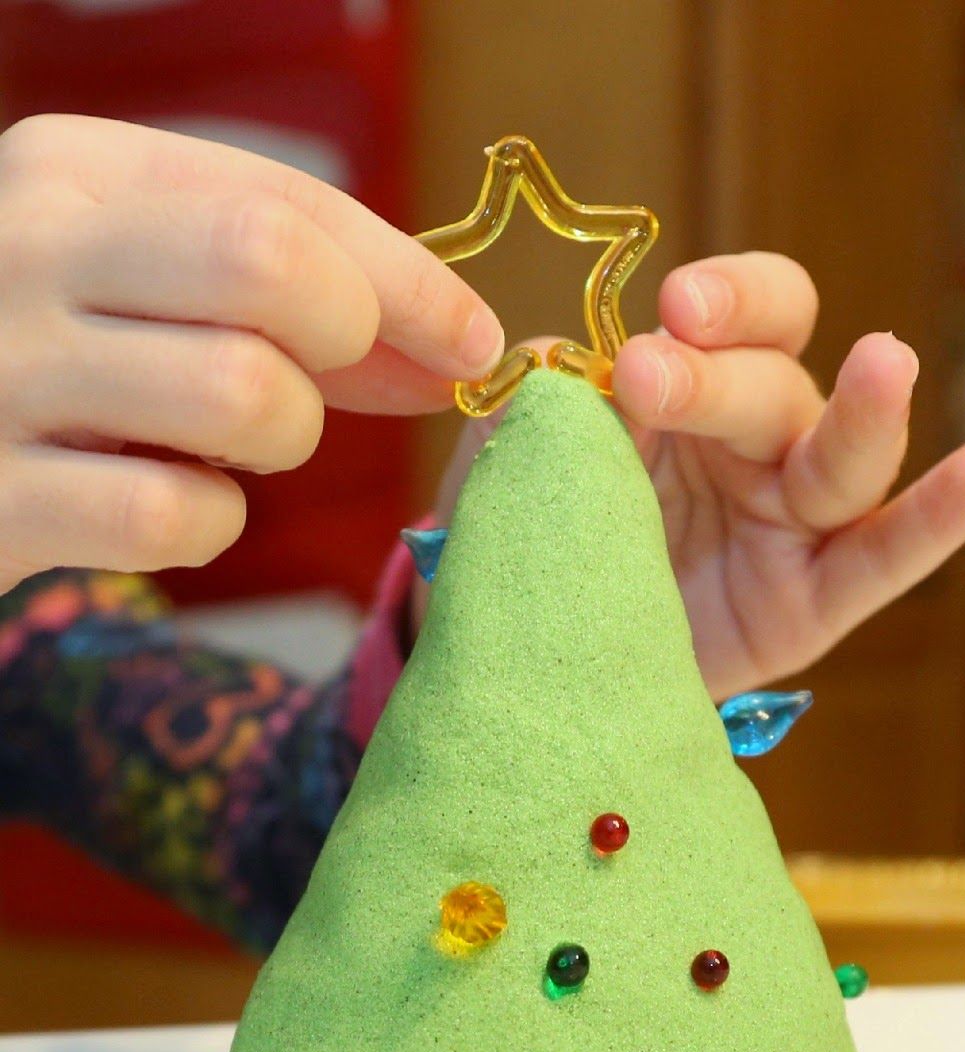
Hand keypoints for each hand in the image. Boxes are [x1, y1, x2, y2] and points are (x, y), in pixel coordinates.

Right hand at [0, 114, 503, 595]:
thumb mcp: (146, 284)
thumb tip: (453, 349)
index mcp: (74, 170)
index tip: (473, 342)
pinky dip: (205, 523)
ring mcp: (4, 371)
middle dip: (345, 341)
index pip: (288, 203)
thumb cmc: (57, 356)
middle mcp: (30, 249)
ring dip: (279, 440)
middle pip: (269, 266)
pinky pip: (173, 516)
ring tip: (227, 448)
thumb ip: (288, 298)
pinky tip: (165, 504)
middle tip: (323, 383)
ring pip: (241, 393)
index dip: (408, 280)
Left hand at [432, 253, 964, 700]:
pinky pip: (886, 557)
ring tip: (885, 360)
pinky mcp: (816, 600)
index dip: (728, 299)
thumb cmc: (546, 539)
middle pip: (777, 387)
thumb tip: (562, 363)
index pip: (746, 317)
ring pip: (844, 459)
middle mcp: (763, 444)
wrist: (544, 656)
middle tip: (650, 375)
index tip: (672, 308)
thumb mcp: (529, 463)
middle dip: (719, 377)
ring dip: (863, 411)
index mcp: (700, 390)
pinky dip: (938, 517)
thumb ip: (544, 404)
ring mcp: (798, 522)